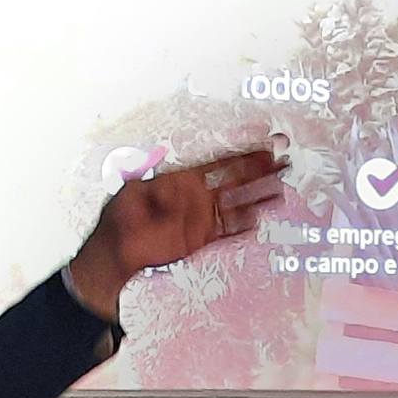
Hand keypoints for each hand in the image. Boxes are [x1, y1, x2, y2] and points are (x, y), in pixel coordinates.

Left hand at [65, 148, 287, 318]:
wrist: (115, 251)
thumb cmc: (120, 218)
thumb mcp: (134, 193)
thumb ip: (159, 188)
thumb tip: (180, 186)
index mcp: (182, 179)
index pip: (218, 163)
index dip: (240, 155)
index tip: (261, 146)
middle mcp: (195, 195)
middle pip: (233, 180)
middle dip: (258, 170)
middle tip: (282, 160)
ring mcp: (200, 217)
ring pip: (235, 203)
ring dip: (256, 195)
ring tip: (279, 187)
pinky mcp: (200, 238)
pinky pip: (225, 230)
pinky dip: (240, 225)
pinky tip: (258, 217)